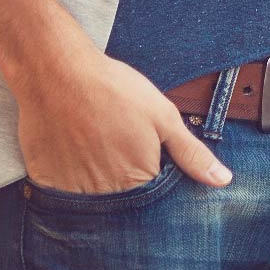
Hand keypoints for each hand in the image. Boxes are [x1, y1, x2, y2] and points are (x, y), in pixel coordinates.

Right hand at [13, 48, 233, 194]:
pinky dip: (66, 173)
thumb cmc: (113, 90)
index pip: (151, 195)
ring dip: (94, 176)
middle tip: (111, 139)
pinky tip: (70, 146)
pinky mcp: (46, 182)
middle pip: (121, 198)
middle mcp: (106, 195)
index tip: (139, 148)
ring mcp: (73, 191)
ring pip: (91, 196)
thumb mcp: (163, 116)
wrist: (57, 71)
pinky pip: (61, 190)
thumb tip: (223, 181)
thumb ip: (191, 153)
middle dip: (122, 175)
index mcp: (138, 181)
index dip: (150, 171)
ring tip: (91, 140)